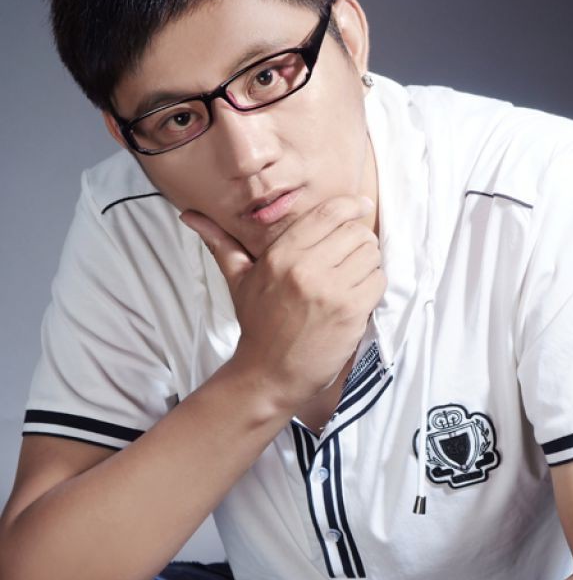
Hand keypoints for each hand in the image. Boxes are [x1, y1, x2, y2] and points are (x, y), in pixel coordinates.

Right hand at [180, 195, 385, 409]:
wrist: (269, 375)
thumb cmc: (257, 325)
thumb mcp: (237, 280)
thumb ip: (220, 243)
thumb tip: (188, 215)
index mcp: (281, 255)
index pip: (328, 213)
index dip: (350, 205)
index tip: (359, 206)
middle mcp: (305, 268)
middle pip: (356, 232)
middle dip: (359, 241)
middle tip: (349, 256)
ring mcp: (330, 290)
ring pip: (370, 255)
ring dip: (367, 264)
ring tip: (351, 278)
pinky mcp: (350, 312)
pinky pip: (378, 281)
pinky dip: (372, 286)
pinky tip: (356, 297)